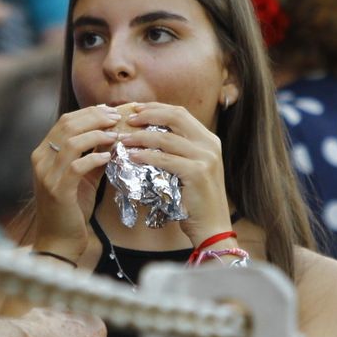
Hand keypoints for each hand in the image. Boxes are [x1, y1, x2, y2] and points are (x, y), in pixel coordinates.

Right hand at [30, 104, 122, 261]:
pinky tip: (108, 157)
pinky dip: (94, 158)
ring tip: (116, 135)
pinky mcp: (57, 190)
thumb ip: (94, 156)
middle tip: (117, 118)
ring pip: (72, 142)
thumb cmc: (71, 209)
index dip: (89, 112)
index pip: (65, 121)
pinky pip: (76, 166)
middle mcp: (40, 160)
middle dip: (96, 118)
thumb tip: (113, 136)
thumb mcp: (83, 177)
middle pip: (68, 125)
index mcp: (44, 153)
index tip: (111, 111)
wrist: (59, 241)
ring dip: (97, 135)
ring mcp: (46, 175)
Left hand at [118, 103, 232, 253]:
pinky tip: (132, 157)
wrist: (212, 228)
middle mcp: (209, 144)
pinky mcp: (197, 172)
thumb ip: (177, 151)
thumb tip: (146, 137)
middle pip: (175, 116)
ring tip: (123, 139)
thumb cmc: (195, 201)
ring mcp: (205, 157)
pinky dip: (146, 156)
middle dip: (148, 114)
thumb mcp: (190, 169)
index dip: (156, 108)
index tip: (136, 109)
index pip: (180, 113)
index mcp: (209, 139)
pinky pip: (165, 159)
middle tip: (127, 119)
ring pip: (166, 138)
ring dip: (141, 137)